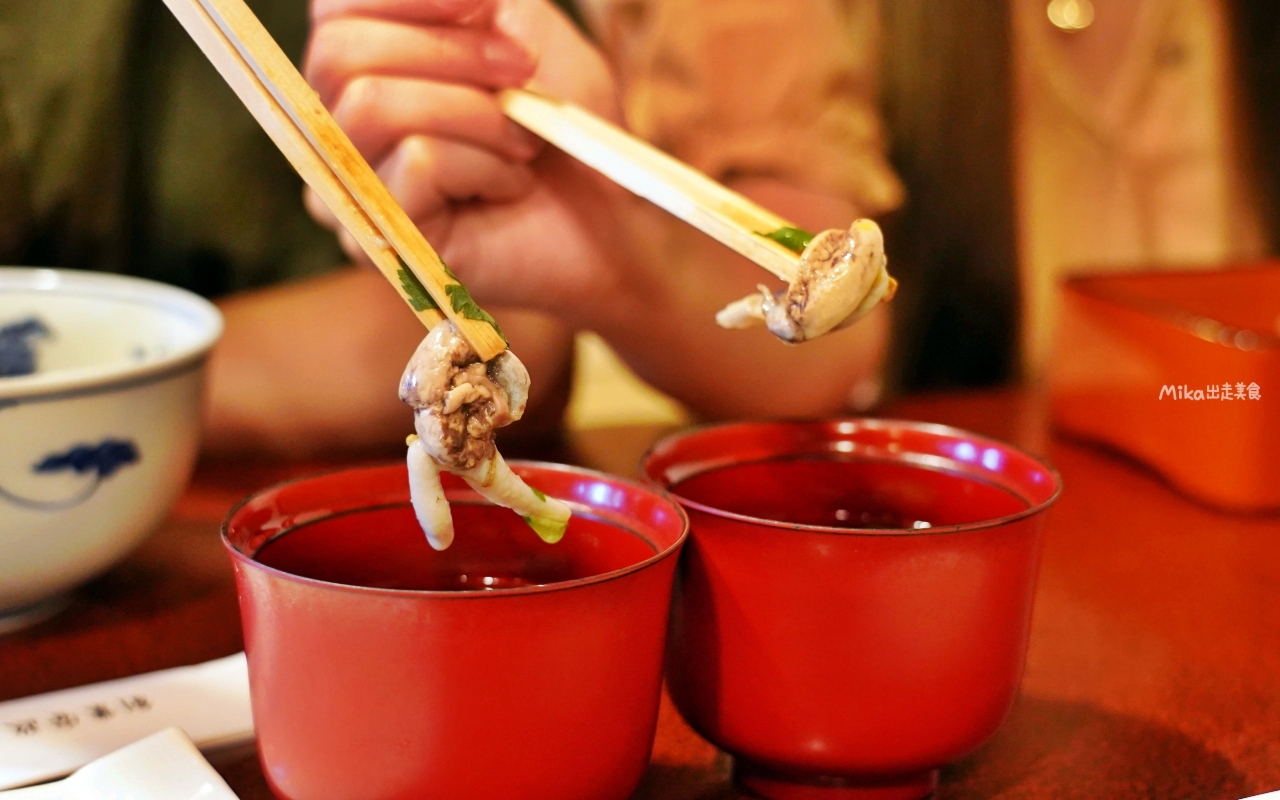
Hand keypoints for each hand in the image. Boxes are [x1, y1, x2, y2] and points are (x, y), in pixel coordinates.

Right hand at [304, 0, 640, 325]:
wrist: (607, 215)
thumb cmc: (558, 124)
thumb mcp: (518, 28)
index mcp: (358, 70)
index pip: (333, 10)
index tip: (487, 1)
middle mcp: (336, 129)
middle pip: (339, 54)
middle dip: (451, 52)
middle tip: (524, 72)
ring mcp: (351, 190)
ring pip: (373, 105)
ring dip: (476, 112)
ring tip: (523, 140)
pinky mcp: (380, 241)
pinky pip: (418, 162)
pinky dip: (486, 165)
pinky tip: (510, 187)